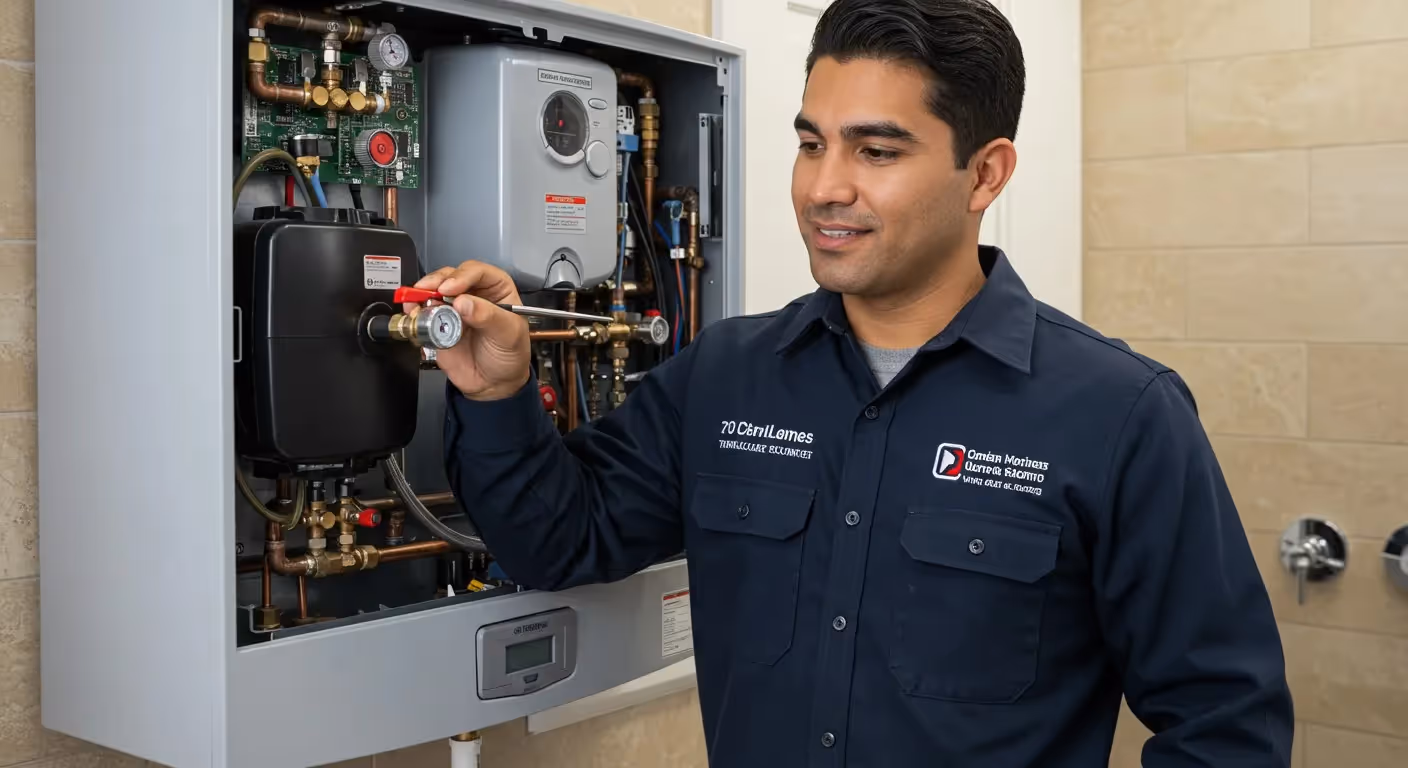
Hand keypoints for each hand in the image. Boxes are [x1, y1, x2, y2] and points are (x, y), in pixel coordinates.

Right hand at [408, 260, 529, 400]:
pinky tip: (413, 313)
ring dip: (422, 293)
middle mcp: (474, 294)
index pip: (479, 272)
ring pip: (434, 290)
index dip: (462, 275)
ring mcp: (454, 308)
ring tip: (417, 302)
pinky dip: (416, 310)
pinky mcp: (439, 323)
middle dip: (437, 281)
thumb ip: (488, 317)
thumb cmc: (510, 355)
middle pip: (452, 276)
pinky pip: (424, 312)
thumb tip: (463, 303)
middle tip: (429, 291)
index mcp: (497, 289)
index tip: (450, 289)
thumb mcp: (508, 335)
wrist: (494, 384)